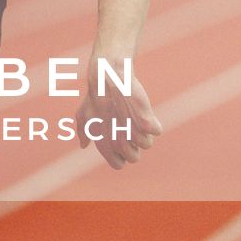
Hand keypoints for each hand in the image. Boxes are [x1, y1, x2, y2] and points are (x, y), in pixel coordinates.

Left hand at [75, 55, 161, 169]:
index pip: (118, 164)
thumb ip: (83, 132)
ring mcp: (133, 132)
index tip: (120, 140)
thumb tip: (84, 144)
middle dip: (133, 146)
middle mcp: (118, 141)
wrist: (107, 77)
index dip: (121, 155)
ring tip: (133, 117)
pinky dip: (153, 123)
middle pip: (134, 158)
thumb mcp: (84, 114)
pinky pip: (156, 131)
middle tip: (128, 127)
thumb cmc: (95, 96)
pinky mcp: (146, 121)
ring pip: (146, 144)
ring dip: (143, 133)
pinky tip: (142, 112)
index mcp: (104, 144)